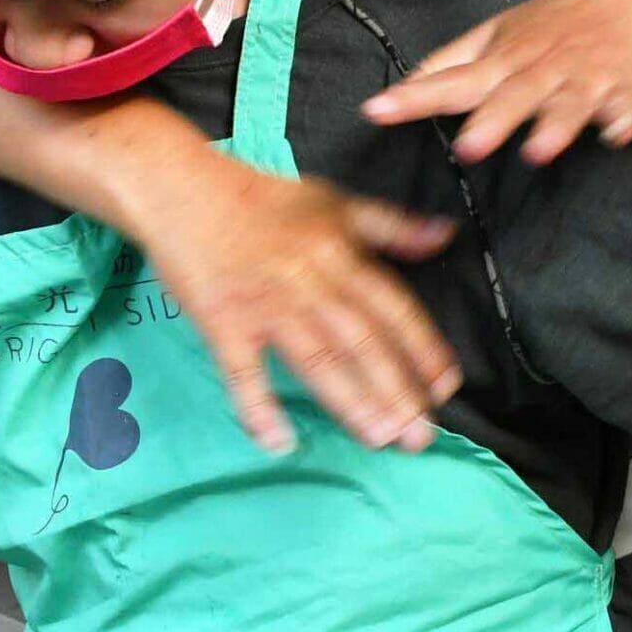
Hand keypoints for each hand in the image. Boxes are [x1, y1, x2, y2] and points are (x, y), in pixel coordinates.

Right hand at [130, 156, 461, 455]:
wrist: (186, 189)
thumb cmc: (263, 199)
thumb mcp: (335, 202)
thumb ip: (392, 225)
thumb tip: (444, 235)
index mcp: (338, 254)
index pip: (391, 306)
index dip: (422, 347)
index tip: (446, 386)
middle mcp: (308, 282)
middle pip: (359, 340)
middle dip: (394, 389)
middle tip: (418, 435)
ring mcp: (264, 304)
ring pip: (314, 358)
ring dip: (348, 400)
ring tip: (376, 437)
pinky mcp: (222, 321)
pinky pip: (242, 370)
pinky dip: (257, 406)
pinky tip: (277, 442)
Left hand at [361, 0, 631, 164]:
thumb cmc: (559, 20)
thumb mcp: (503, 30)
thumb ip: (453, 60)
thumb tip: (405, 82)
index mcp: (507, 56)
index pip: (454, 79)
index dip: (416, 96)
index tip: (377, 111)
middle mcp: (543, 66)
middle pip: (513, 96)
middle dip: (492, 121)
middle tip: (468, 148)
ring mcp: (586, 77)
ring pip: (568, 104)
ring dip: (555, 126)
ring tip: (537, 152)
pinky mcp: (627, 89)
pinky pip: (623, 109)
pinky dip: (620, 121)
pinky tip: (617, 133)